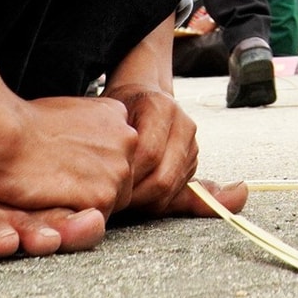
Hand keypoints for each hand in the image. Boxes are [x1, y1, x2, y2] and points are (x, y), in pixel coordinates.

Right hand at [0, 94, 137, 217]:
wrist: (2, 133)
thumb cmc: (22, 124)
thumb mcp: (68, 111)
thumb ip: (89, 128)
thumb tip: (88, 146)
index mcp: (117, 114)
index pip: (116, 153)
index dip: (90, 166)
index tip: (66, 164)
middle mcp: (127, 139)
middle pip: (119, 178)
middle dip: (93, 185)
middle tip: (57, 181)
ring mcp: (118, 169)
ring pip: (111, 202)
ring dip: (84, 204)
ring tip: (52, 191)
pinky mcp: (102, 196)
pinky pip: (95, 220)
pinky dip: (74, 218)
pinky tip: (51, 201)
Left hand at [104, 84, 212, 217]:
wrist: (141, 96)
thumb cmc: (120, 109)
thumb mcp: (111, 117)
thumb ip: (114, 140)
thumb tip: (130, 164)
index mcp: (162, 108)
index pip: (148, 154)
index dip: (126, 176)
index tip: (104, 186)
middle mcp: (184, 125)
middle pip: (163, 178)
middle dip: (134, 195)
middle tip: (111, 198)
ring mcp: (192, 145)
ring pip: (170, 189)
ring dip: (144, 201)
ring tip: (121, 197)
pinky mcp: (193, 161)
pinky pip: (176, 193)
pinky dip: (154, 200)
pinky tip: (136, 195)